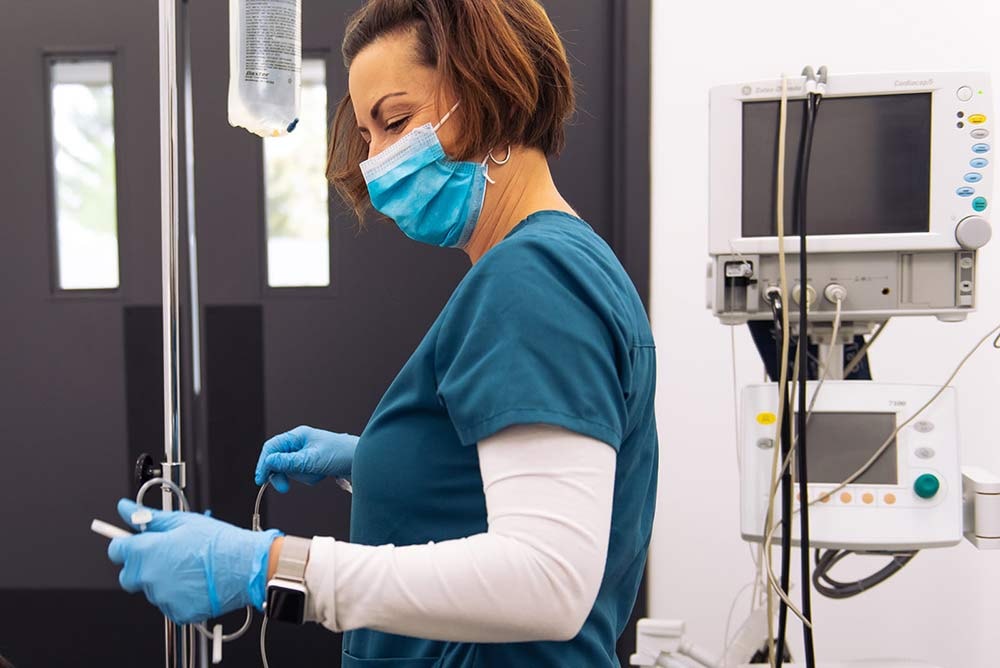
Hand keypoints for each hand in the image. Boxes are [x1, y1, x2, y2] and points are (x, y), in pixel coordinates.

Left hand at [107, 499, 280, 624]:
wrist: (245, 566)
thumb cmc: (217, 542)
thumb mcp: (182, 521)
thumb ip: (148, 517)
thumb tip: (125, 509)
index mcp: (146, 551)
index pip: (116, 550)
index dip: (125, 544)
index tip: (134, 542)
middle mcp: (149, 577)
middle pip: (128, 576)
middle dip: (140, 566)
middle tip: (165, 556)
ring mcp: (162, 597)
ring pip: (151, 590)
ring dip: (162, 580)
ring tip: (189, 568)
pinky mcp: (176, 612)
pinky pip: (168, 603)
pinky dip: (178, 595)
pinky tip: (195, 582)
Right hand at [254, 426, 358, 492]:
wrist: (362, 461)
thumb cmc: (339, 455)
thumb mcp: (311, 460)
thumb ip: (288, 462)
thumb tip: (268, 462)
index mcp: (297, 436)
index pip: (271, 447)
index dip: (263, 463)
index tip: (260, 480)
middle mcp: (299, 442)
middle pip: (278, 459)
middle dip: (282, 474)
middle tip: (285, 488)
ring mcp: (306, 452)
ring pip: (290, 469)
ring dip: (301, 475)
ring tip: (317, 473)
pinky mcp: (312, 462)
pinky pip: (302, 473)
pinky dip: (309, 477)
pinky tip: (322, 474)